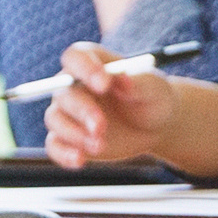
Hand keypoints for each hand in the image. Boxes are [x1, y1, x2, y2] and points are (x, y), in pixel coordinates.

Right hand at [43, 40, 217, 175]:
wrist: (161, 125)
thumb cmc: (157, 99)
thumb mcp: (154, 87)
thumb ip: (136, 80)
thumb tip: (120, 74)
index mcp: (96, 65)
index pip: (75, 57)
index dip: (83, 67)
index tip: (103, 81)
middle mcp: (80, 87)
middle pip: (63, 93)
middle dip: (82, 111)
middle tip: (103, 128)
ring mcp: (74, 114)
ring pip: (57, 119)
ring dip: (74, 134)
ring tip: (100, 145)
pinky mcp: (74, 139)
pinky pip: (56, 144)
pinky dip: (64, 153)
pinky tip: (80, 160)